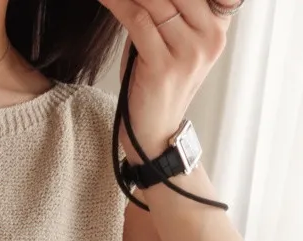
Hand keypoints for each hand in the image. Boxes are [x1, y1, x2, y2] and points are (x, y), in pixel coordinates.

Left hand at [97, 0, 234, 159]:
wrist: (153, 133)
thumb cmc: (156, 84)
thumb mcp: (169, 41)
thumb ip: (166, 10)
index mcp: (217, 26)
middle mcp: (210, 37)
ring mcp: (190, 52)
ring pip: (157, 0)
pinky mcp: (165, 66)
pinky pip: (138, 20)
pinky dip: (117, 3)